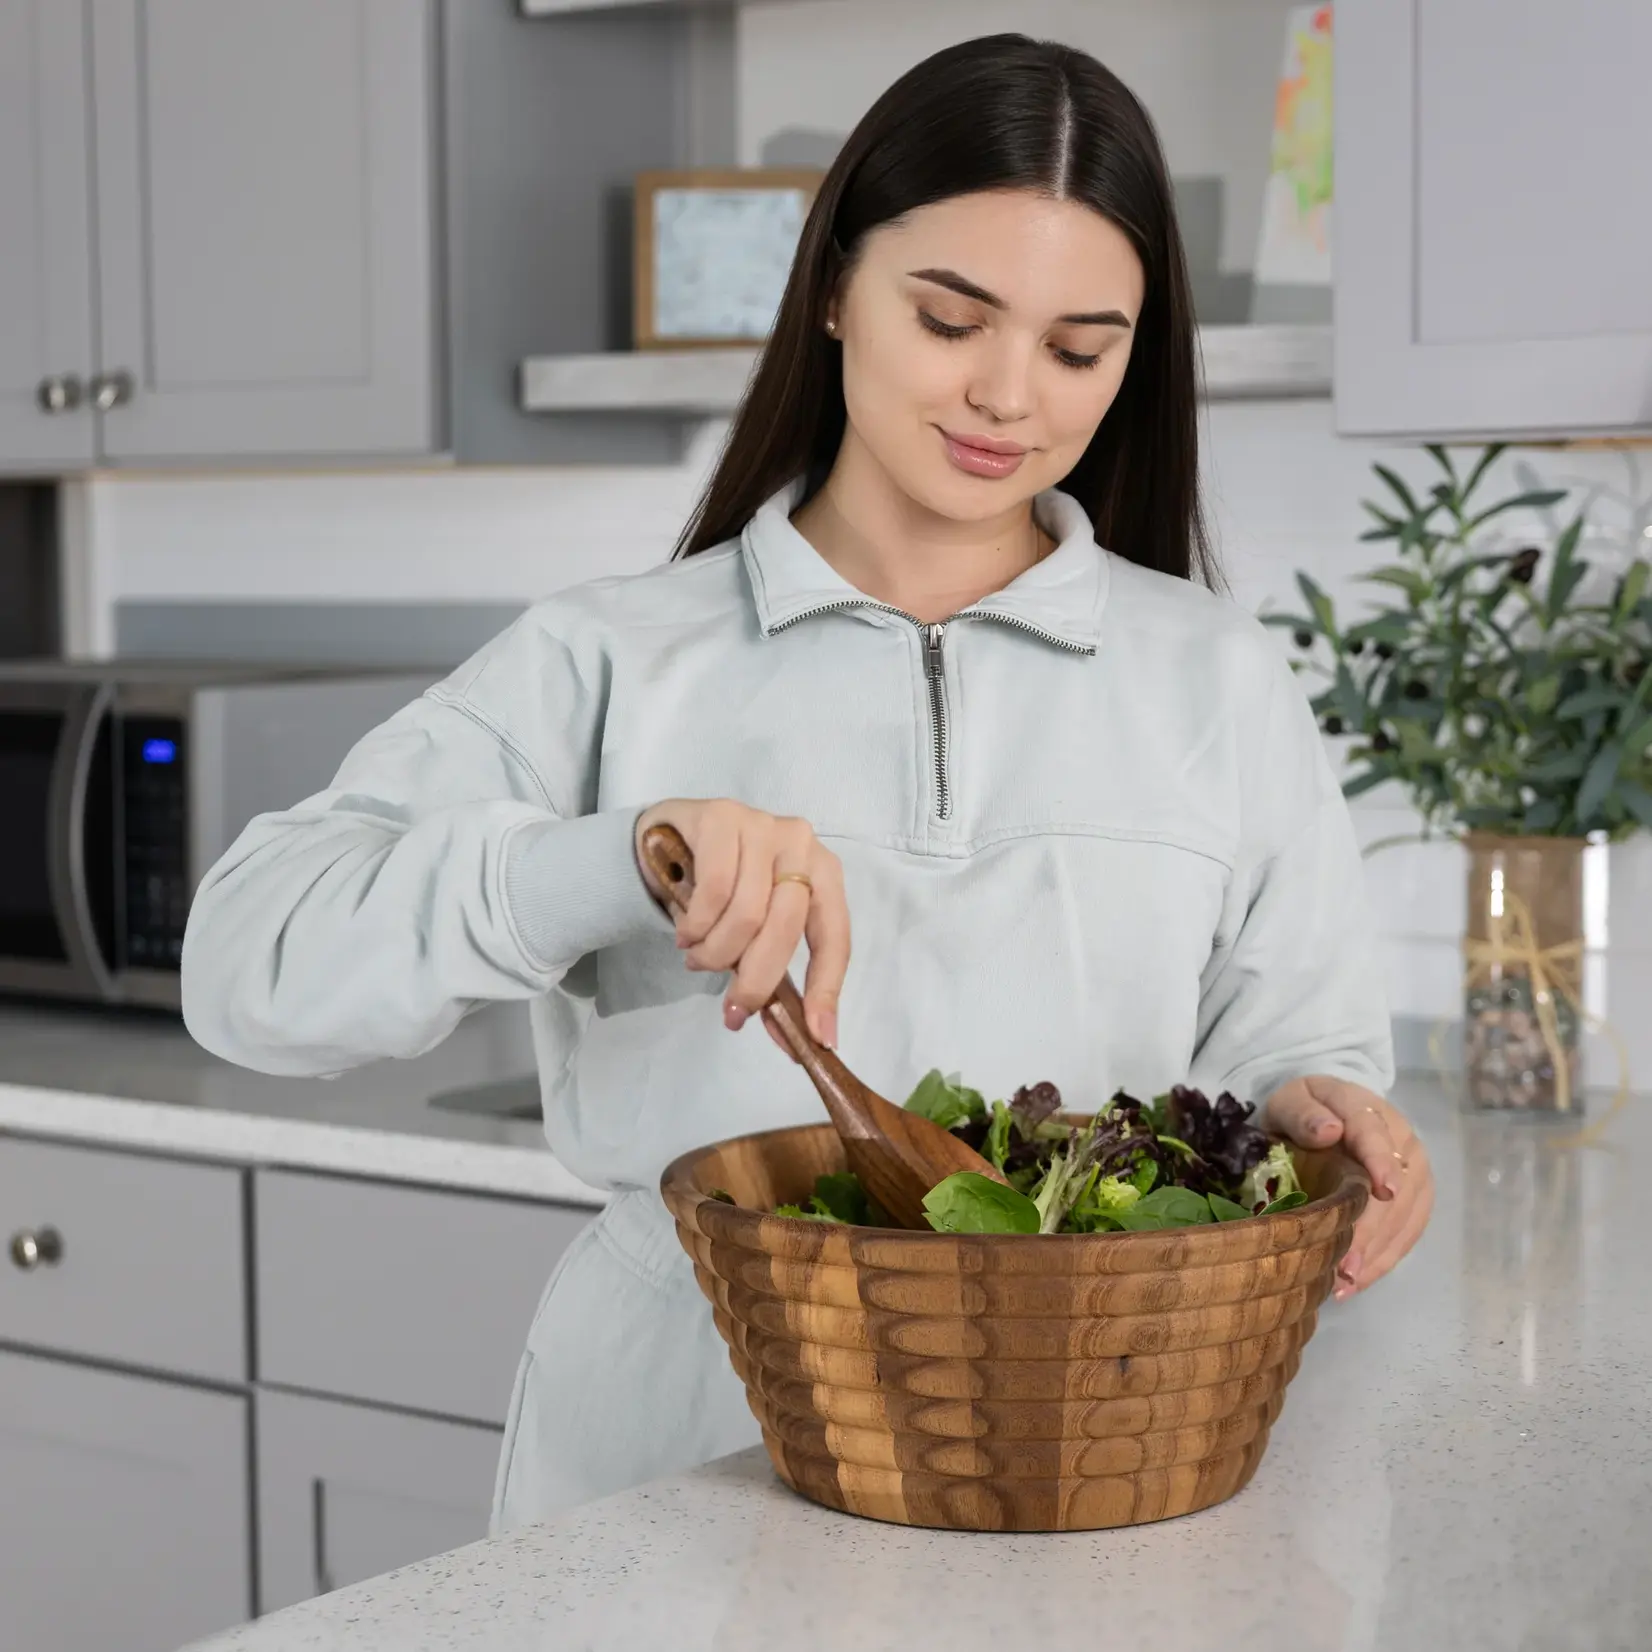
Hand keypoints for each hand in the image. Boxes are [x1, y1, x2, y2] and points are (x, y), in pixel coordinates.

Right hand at [635, 799, 848, 1056]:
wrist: (669, 837)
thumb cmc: (722, 888)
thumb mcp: (754, 931)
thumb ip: (773, 973)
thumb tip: (799, 1037)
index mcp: (823, 873)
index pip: (835, 936)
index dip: (826, 989)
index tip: (818, 1036)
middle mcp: (801, 844)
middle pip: (785, 928)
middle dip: (755, 981)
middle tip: (732, 1009)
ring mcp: (762, 825)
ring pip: (745, 914)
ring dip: (715, 953)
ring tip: (697, 957)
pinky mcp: (721, 817)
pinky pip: (712, 890)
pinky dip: (695, 926)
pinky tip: (686, 932)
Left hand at [1264, 1075, 1433, 1300]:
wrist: (1323, 1114)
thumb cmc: (1300, 1112)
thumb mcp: (1288, 1104)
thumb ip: (1303, 1114)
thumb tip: (1328, 1130)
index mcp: (1361, 1106)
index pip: (1374, 1132)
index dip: (1380, 1162)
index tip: (1383, 1193)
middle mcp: (1399, 1136)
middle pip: (1395, 1185)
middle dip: (1371, 1229)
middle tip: (1345, 1266)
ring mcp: (1414, 1167)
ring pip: (1405, 1214)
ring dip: (1377, 1251)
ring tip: (1346, 1283)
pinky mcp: (1418, 1195)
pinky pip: (1408, 1230)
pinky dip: (1384, 1258)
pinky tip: (1358, 1282)